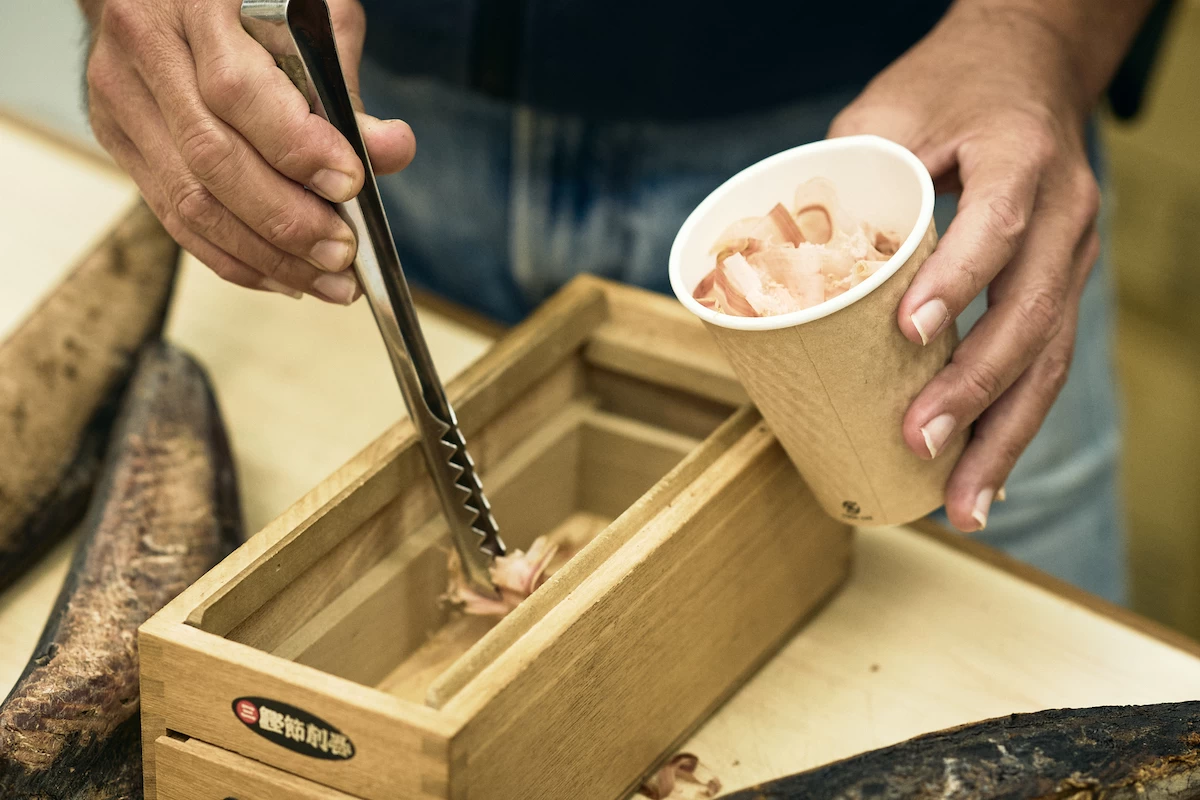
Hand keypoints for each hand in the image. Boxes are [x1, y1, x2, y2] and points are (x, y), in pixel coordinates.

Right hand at [83, 0, 414, 302]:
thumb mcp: (311, 18)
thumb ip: (344, 85)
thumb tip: (390, 151)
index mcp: (194, 4)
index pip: (236, 90)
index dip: (297, 148)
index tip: (350, 184)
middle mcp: (147, 49)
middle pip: (211, 159)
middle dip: (287, 221)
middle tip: (344, 253)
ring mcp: (123, 98)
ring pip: (190, 202)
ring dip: (268, 255)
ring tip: (328, 280)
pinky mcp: (119, 139)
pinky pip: (175, 218)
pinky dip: (236, 258)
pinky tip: (285, 276)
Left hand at [828, 3, 1101, 531]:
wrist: (1028, 68)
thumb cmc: (948, 89)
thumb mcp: (887, 109)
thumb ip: (841, 174)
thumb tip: (766, 262)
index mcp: (1019, 157)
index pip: (998, 225)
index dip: (956, 281)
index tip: (907, 333)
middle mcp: (1064, 212)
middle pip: (1032, 313)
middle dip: (974, 390)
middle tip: (916, 442)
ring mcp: (1073, 255)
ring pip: (1049, 358)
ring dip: (1004, 438)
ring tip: (963, 507)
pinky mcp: (1061, 287)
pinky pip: (1047, 364)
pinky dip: (1013, 425)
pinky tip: (985, 480)